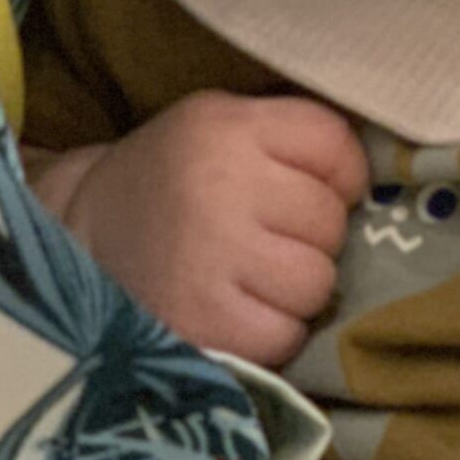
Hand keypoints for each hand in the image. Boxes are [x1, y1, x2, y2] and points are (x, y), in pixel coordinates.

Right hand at [34, 94, 367, 367]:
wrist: (78, 244)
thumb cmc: (174, 186)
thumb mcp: (221, 129)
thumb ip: (296, 138)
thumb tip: (381, 181)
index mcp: (225, 126)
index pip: (335, 145)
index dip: (337, 175)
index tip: (303, 190)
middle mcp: (219, 185)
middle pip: (331, 220)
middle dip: (310, 236)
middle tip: (261, 238)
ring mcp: (211, 257)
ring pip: (318, 282)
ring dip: (295, 289)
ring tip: (248, 277)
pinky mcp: (205, 323)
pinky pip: (288, 334)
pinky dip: (271, 331)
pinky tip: (235, 311)